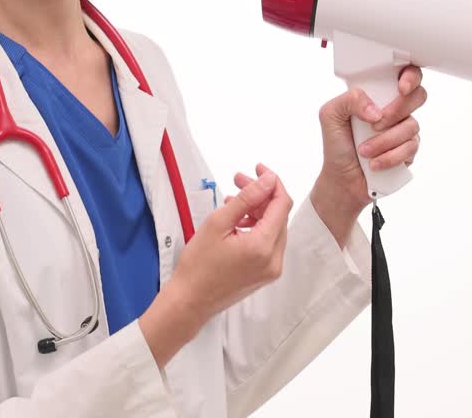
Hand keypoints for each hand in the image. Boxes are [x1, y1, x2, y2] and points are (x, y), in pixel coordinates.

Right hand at [158, 164, 291, 325]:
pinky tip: (236, 221)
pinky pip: (268, 243)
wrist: (190, 302)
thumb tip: (268, 180)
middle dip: (261, 195)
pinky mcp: (265, 274)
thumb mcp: (218, 223)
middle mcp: (274, 259)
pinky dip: (256, 227)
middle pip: (278, 216)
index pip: (281, 204)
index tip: (257, 169)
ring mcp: (272, 269)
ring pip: (273, 228)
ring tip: (233, 200)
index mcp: (263, 246)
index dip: (272, 183)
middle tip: (238, 180)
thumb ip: (246, 199)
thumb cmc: (198, 264)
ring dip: (257, 210)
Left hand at [314, 66, 426, 216]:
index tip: (401, 88)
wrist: (342, 178)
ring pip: (411, 126)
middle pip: (418, 96)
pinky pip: (411, 148)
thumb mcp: (330, 115)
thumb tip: (376, 111)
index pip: (405, 74)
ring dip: (384, 141)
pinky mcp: (409, 150)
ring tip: (364, 151)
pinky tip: (374, 163)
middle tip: (375, 124)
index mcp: (378, 94)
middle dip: (396, 111)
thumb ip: (349, 100)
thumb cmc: (337, 144)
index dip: (410, 76)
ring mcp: (404, 129)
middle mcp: (395, 109)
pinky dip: (389, 157)